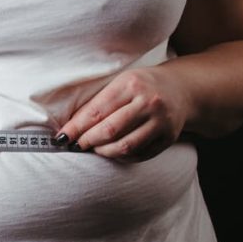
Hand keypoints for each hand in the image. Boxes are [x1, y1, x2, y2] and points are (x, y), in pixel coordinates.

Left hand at [58, 67, 191, 161]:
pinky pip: (140, 155)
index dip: (76, 128)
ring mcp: (161, 121)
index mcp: (131, 84)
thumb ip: (97, 103)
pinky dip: (122, 157)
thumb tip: (69, 127)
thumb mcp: (120, 84)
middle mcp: (149, 102)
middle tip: (77, 146)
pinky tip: (113, 152)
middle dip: (87, 141)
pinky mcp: (169, 138)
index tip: (62, 138)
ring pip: (125, 146)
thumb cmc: (140, 87)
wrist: (181, 89)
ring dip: (103, 152)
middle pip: (110, 130)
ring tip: (94, 149)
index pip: (97, 111)